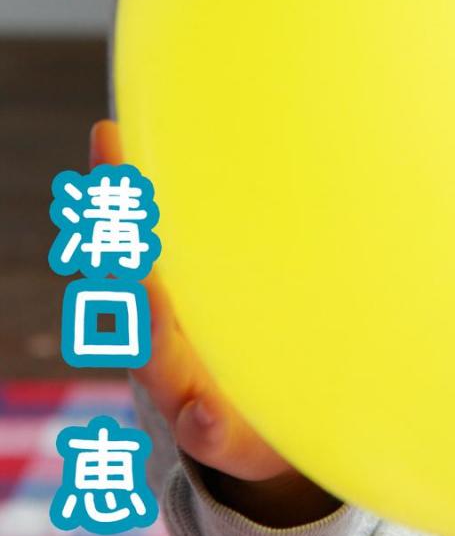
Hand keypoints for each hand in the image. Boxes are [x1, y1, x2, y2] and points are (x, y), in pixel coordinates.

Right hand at [90, 119, 341, 522]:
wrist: (264, 420)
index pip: (132, 224)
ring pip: (154, 361)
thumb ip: (232, 197)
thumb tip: (236, 102)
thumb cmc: (245, 318)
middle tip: (119, 210)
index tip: (108, 133)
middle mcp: (160, 330)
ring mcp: (182, 384)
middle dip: (122, 251)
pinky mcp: (220, 433)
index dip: (117, 179)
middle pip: (129, 289)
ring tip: (148, 295)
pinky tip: (205, 411)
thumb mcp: (236, 255)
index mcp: (164, 281)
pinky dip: (203, 422)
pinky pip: (208, 433)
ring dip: (147, 330)